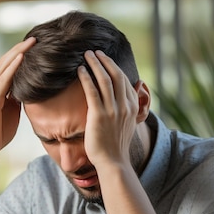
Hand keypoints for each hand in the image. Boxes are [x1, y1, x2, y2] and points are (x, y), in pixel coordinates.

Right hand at [0, 37, 35, 156]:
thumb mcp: (11, 110)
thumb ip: (16, 98)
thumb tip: (29, 88)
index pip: (5, 66)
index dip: (18, 54)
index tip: (33, 45)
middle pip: (4, 61)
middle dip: (19, 48)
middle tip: (34, 37)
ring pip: (3, 67)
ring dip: (18, 53)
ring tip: (31, 42)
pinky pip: (3, 80)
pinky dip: (12, 67)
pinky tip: (22, 58)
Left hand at [77, 50, 138, 171]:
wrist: (113, 162)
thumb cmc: (117, 145)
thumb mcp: (128, 124)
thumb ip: (128, 108)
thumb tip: (129, 95)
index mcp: (133, 107)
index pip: (124, 80)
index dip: (114, 66)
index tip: (105, 58)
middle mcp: (125, 106)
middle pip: (115, 75)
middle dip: (104, 60)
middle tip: (94, 51)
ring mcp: (113, 110)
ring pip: (104, 79)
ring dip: (95, 64)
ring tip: (86, 55)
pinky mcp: (99, 115)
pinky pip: (92, 91)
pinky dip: (86, 78)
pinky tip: (80, 70)